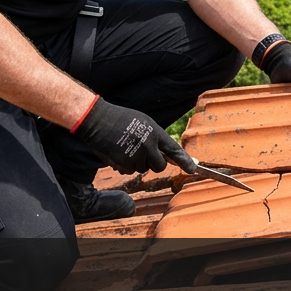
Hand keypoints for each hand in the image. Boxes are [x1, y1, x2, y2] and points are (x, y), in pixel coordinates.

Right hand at [71, 98, 196, 174]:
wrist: (97, 120)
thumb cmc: (120, 119)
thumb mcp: (143, 122)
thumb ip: (154, 137)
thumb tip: (163, 152)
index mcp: (155, 132)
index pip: (174, 149)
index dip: (185, 160)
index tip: (193, 169)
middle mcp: (148, 145)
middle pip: (160, 166)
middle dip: (154, 164)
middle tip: (145, 156)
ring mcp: (136, 155)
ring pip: (142, 169)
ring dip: (136, 163)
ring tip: (125, 148)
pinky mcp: (124, 164)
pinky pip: (129, 171)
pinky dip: (124, 166)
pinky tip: (117, 153)